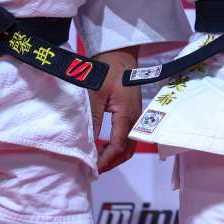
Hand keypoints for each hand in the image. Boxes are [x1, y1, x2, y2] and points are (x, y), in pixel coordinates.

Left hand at [89, 46, 141, 172]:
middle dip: (111, 163)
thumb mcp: (95, 95)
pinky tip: (103, 147)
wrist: (120, 54)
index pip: (118, 147)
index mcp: (127, 115)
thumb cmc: (107, 71)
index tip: (90, 169)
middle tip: (92, 170)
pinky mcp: (133, 113)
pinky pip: (128, 137)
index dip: (104, 161)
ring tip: (96, 161)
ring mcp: (136, 117)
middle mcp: (136, 119)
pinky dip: (117, 147)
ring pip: (129, 146)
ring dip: (114, 156)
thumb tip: (87, 146)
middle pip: (127, 151)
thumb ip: (92, 121)